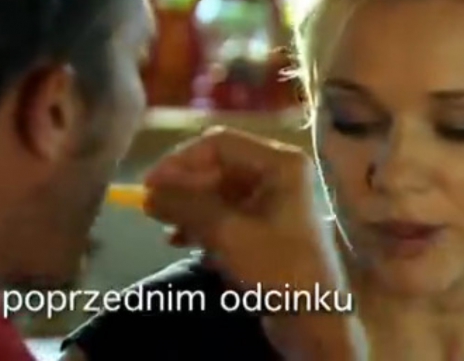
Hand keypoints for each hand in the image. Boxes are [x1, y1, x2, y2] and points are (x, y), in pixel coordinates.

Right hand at [143, 126, 366, 359]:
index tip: (150, 185)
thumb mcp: (226, 233)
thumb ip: (186, 206)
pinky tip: (183, 242)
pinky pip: (228, 214)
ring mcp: (275, 201)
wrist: (315, 320)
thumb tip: (149, 193)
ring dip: (191, 208)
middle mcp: (280, 174)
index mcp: (281, 163)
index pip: (219, 144)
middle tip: (152, 209)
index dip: (181, 161)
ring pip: (219, 192)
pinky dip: (204, 224)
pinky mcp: (267, 227)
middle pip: (219, 167)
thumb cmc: (278, 268)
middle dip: (185, 188)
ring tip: (168, 229)